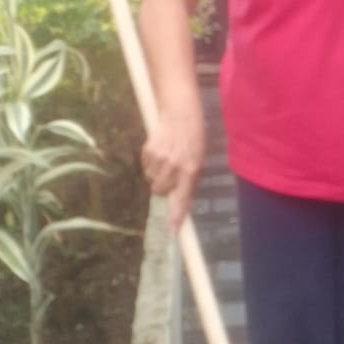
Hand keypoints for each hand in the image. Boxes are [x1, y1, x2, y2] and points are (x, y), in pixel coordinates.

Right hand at [142, 108, 204, 230]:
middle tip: (170, 173)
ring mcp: (160, 158)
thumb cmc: (193, 138)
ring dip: (156, 173)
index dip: (176, 216)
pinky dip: (150, 163)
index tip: (172, 231)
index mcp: (191, 169)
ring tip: (165, 159)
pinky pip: (145, 166)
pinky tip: (159, 151)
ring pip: (151, 179)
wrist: (180, 112)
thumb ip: (189, 180)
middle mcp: (174, 166)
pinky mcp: (148, 150)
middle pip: (160, 191)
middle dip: (163, 186)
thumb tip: (181, 200)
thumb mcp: (198, 160)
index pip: (182, 198)